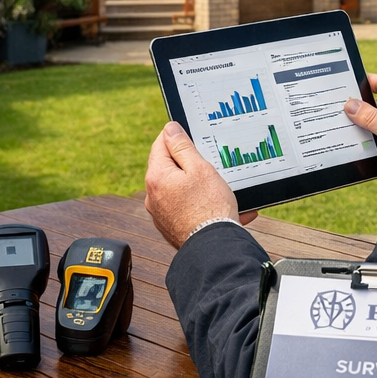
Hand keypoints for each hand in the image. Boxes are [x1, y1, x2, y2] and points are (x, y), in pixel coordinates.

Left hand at [144, 121, 256, 248]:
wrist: (214, 248)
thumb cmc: (209, 208)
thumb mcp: (199, 168)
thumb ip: (182, 146)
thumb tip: (169, 129)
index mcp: (157, 176)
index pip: (160, 144)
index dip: (176, 137)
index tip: (190, 137)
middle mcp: (153, 195)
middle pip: (169, 168)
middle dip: (190, 165)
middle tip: (210, 167)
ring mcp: (161, 212)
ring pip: (179, 189)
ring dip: (199, 187)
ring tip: (221, 191)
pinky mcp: (171, 226)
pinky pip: (186, 208)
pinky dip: (202, 205)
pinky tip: (223, 208)